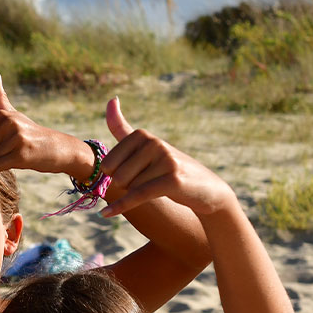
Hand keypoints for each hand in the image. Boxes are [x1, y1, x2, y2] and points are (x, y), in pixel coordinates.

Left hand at [0, 73, 90, 179]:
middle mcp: (8, 123)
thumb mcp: (13, 114)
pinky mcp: (20, 155)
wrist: (58, 149)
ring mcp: (15, 138)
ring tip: (16, 155)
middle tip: (11, 151)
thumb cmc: (30, 133)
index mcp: (2, 114)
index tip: (3, 143)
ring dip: (0, 163)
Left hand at [99, 98, 234, 217]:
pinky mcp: (172, 180)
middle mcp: (154, 143)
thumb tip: (111, 99)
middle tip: (147, 183)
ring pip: (129, 187)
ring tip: (156, 187)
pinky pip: (138, 195)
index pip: (107, 164)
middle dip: (126, 186)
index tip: (131, 173)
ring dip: (137, 195)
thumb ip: (123, 127)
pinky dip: (121, 206)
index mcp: (143, 136)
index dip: (114, 175)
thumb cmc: (168, 168)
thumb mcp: (145, 146)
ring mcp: (165, 160)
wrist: (206, 189)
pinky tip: (106, 214)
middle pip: (117, 176)